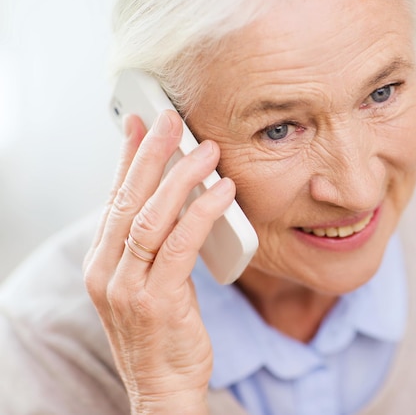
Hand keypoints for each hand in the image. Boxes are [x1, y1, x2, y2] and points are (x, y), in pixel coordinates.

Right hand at [83, 110, 234, 413]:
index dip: (128, 158)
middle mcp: (106, 271)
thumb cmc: (162, 334)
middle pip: (129, 199)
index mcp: (102, 263)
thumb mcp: (147, 284)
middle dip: (152, 153)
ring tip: (207, 150)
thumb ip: (153, 247)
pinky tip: (222, 191)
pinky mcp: (157, 299)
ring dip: (182, 177)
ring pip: (152, 216)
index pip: (114, 199)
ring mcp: (127, 287)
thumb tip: (177, 203)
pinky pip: (180, 244)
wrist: (162, 387)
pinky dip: (202, 212)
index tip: (141, 125)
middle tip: (171, 120)